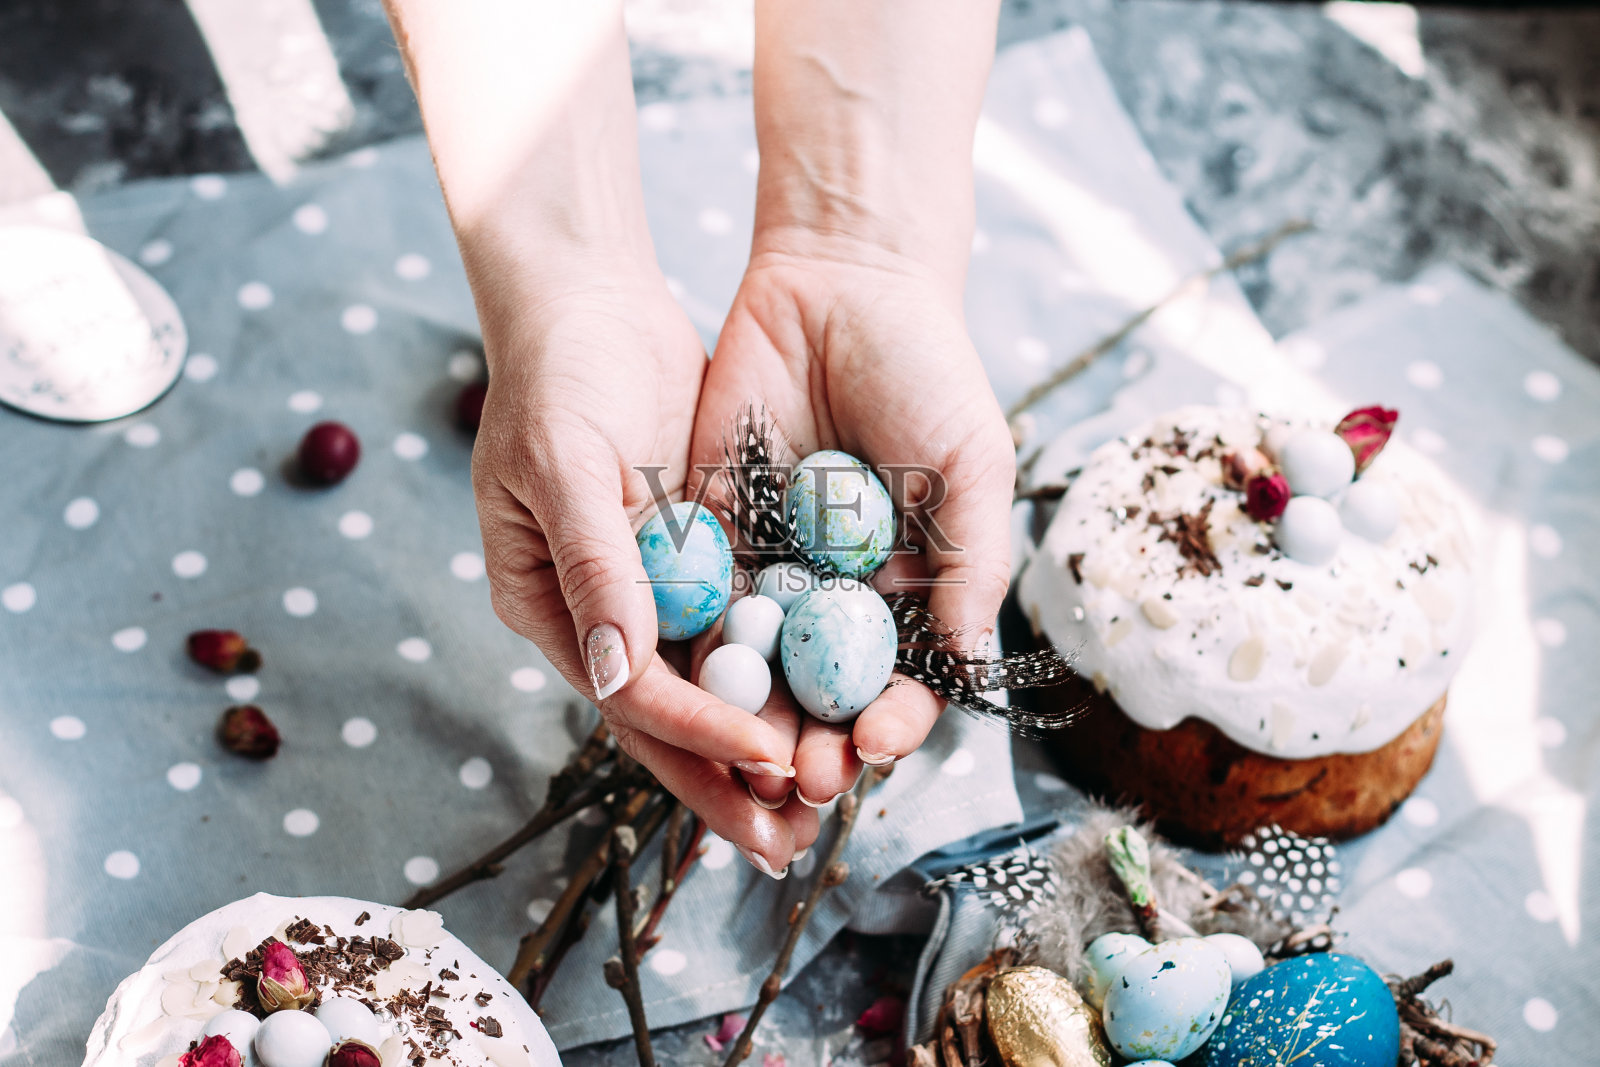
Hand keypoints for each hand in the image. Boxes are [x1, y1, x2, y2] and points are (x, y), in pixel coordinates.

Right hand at [471, 262, 818, 871]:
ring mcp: (652, 587)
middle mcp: (603, 613)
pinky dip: (780, 670)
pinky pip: (743, 627)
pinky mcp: (698, 555)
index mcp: (552, 604)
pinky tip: (831, 705)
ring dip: (764, 742)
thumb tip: (618, 672)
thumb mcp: (566, 463)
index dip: (700, 731)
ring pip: (714, 684)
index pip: (632, 693)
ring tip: (825, 795)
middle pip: (672, 717)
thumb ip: (594, 565)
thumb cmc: (557, 374)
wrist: (586, 302)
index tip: (770, 757)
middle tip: (794, 840)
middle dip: (732, 780)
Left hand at [690, 230, 1015, 813]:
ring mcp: (774, 566)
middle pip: (824, 692)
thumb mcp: (972, 467)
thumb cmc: (928, 372)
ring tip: (746, 761)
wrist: (841, 283)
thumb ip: (970, 565)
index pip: (902, 680)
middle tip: (803, 779)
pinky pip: (701, 602)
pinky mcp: (712, 533)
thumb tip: (970, 668)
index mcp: (909, 586)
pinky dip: (698, 649)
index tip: (878, 746)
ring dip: (753, 719)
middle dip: (817, 742)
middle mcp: (839, 592)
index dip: (893, 722)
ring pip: (760, 666)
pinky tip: (692, 687)